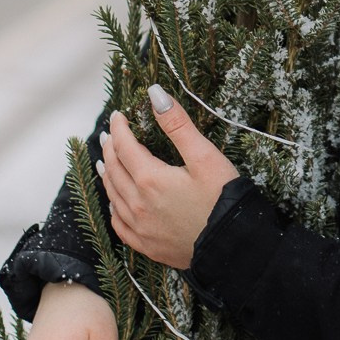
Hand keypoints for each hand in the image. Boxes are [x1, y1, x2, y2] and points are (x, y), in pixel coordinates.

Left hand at [98, 84, 239, 269]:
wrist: (234, 246)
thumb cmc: (223, 198)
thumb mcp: (205, 156)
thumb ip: (177, 124)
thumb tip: (155, 93)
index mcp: (151, 179)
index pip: (125, 147)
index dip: (120, 128)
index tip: (118, 115)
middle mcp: (138, 204)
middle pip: (115, 171)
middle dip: (111, 149)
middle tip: (110, 135)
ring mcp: (140, 228)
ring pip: (113, 196)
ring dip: (108, 176)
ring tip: (105, 162)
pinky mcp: (147, 246)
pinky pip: (119, 225)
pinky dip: (114, 208)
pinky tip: (116, 203)